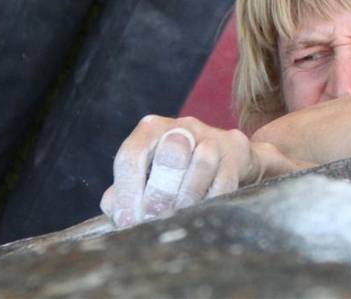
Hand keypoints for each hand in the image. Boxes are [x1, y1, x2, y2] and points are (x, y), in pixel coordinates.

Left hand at [100, 115, 261, 228]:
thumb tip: (115, 212)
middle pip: (169, 154)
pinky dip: (212, 200)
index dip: (127, 192)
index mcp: (151, 130)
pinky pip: (225, 180)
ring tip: (180, 215)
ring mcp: (211, 136)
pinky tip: (202, 212)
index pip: (132, 155)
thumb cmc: (178, 172)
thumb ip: (125, 193)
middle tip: (155, 219)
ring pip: (202, 163)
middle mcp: (181, 127)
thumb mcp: (147, 177)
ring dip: (189, 196)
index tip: (128, 223)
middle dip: (160, 192)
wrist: (228, 159)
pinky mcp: (235, 151)